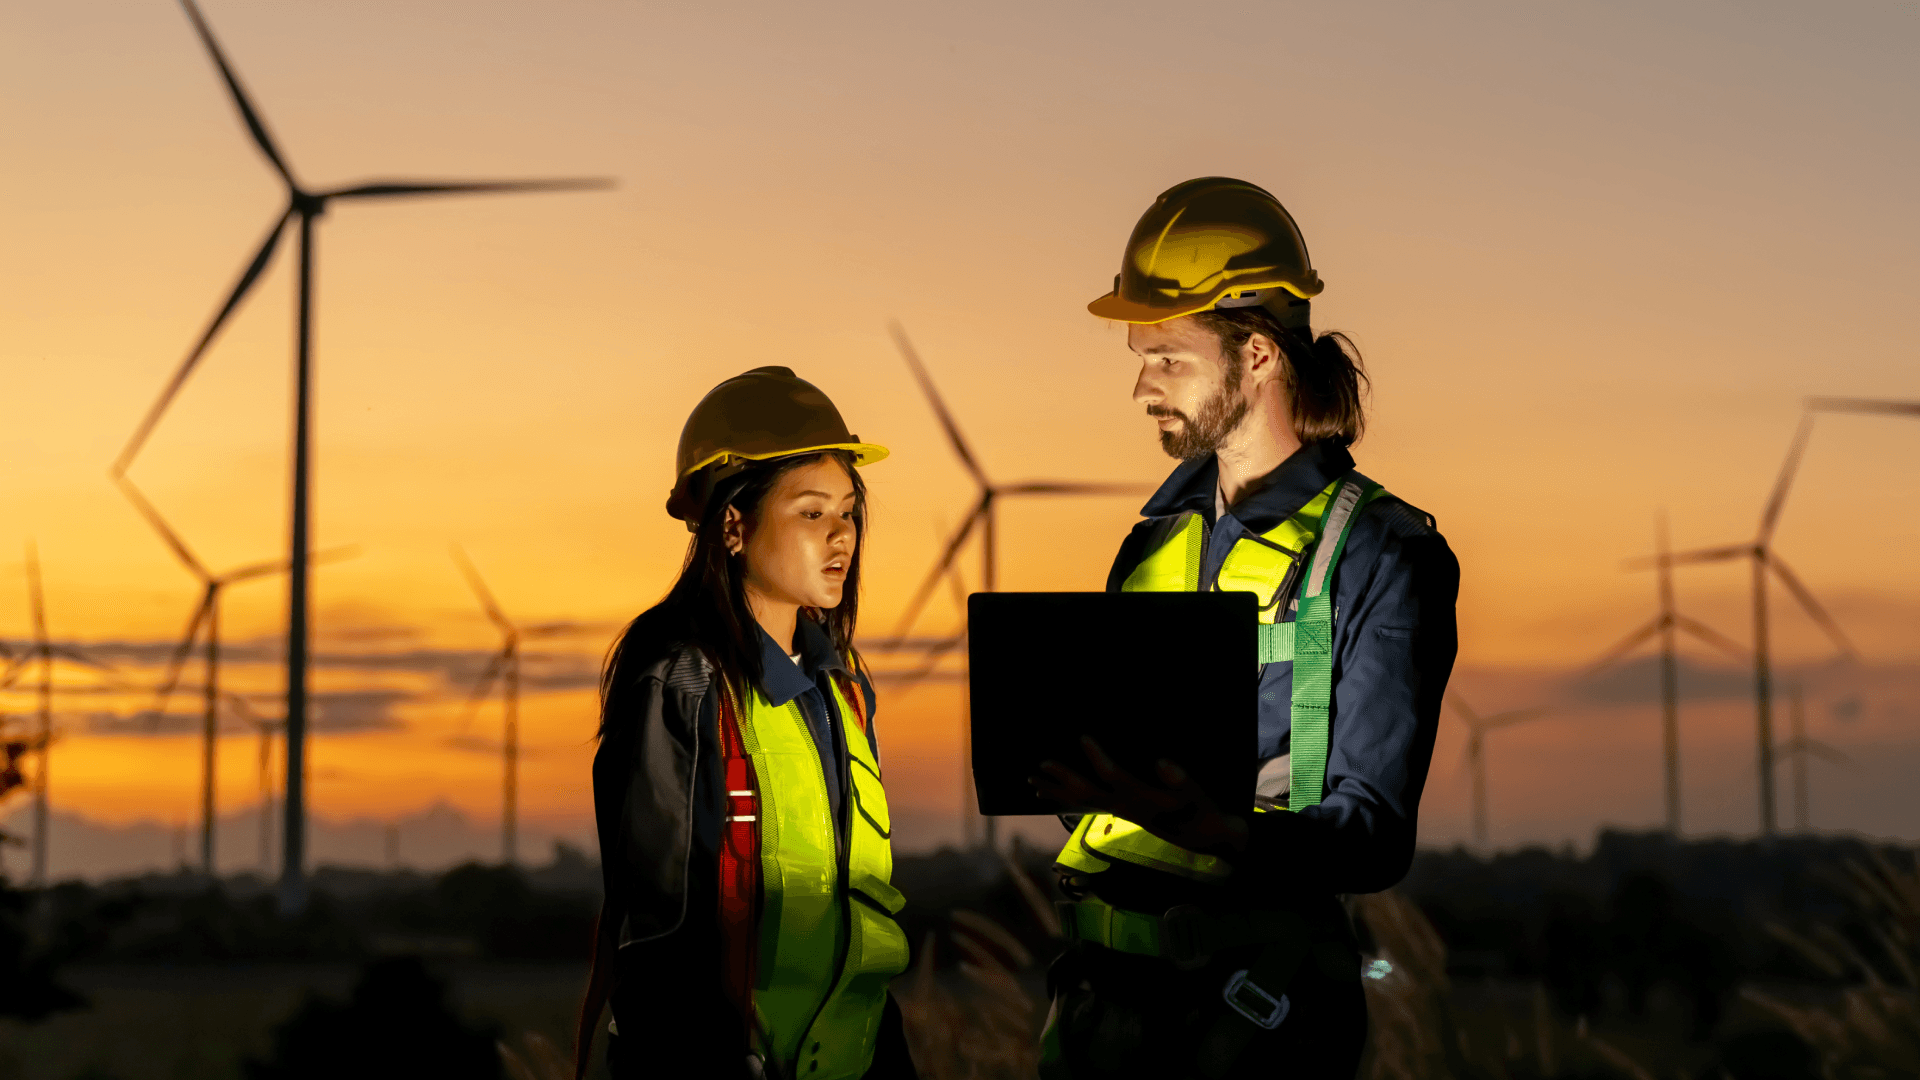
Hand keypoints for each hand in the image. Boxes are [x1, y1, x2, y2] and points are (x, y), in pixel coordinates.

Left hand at [1031, 736, 1247, 857]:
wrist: (1204, 839)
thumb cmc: (1202, 812)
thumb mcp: (1199, 796)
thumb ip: (1183, 781)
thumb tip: (1163, 764)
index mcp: (1143, 800)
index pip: (1115, 777)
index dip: (1098, 758)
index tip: (1083, 737)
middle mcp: (1126, 807)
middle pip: (1087, 793)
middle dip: (1063, 778)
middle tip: (1041, 764)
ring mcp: (1120, 811)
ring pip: (1082, 802)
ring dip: (1056, 791)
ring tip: (1033, 783)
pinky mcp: (1121, 811)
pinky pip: (1086, 805)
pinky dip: (1065, 799)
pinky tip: (1052, 794)